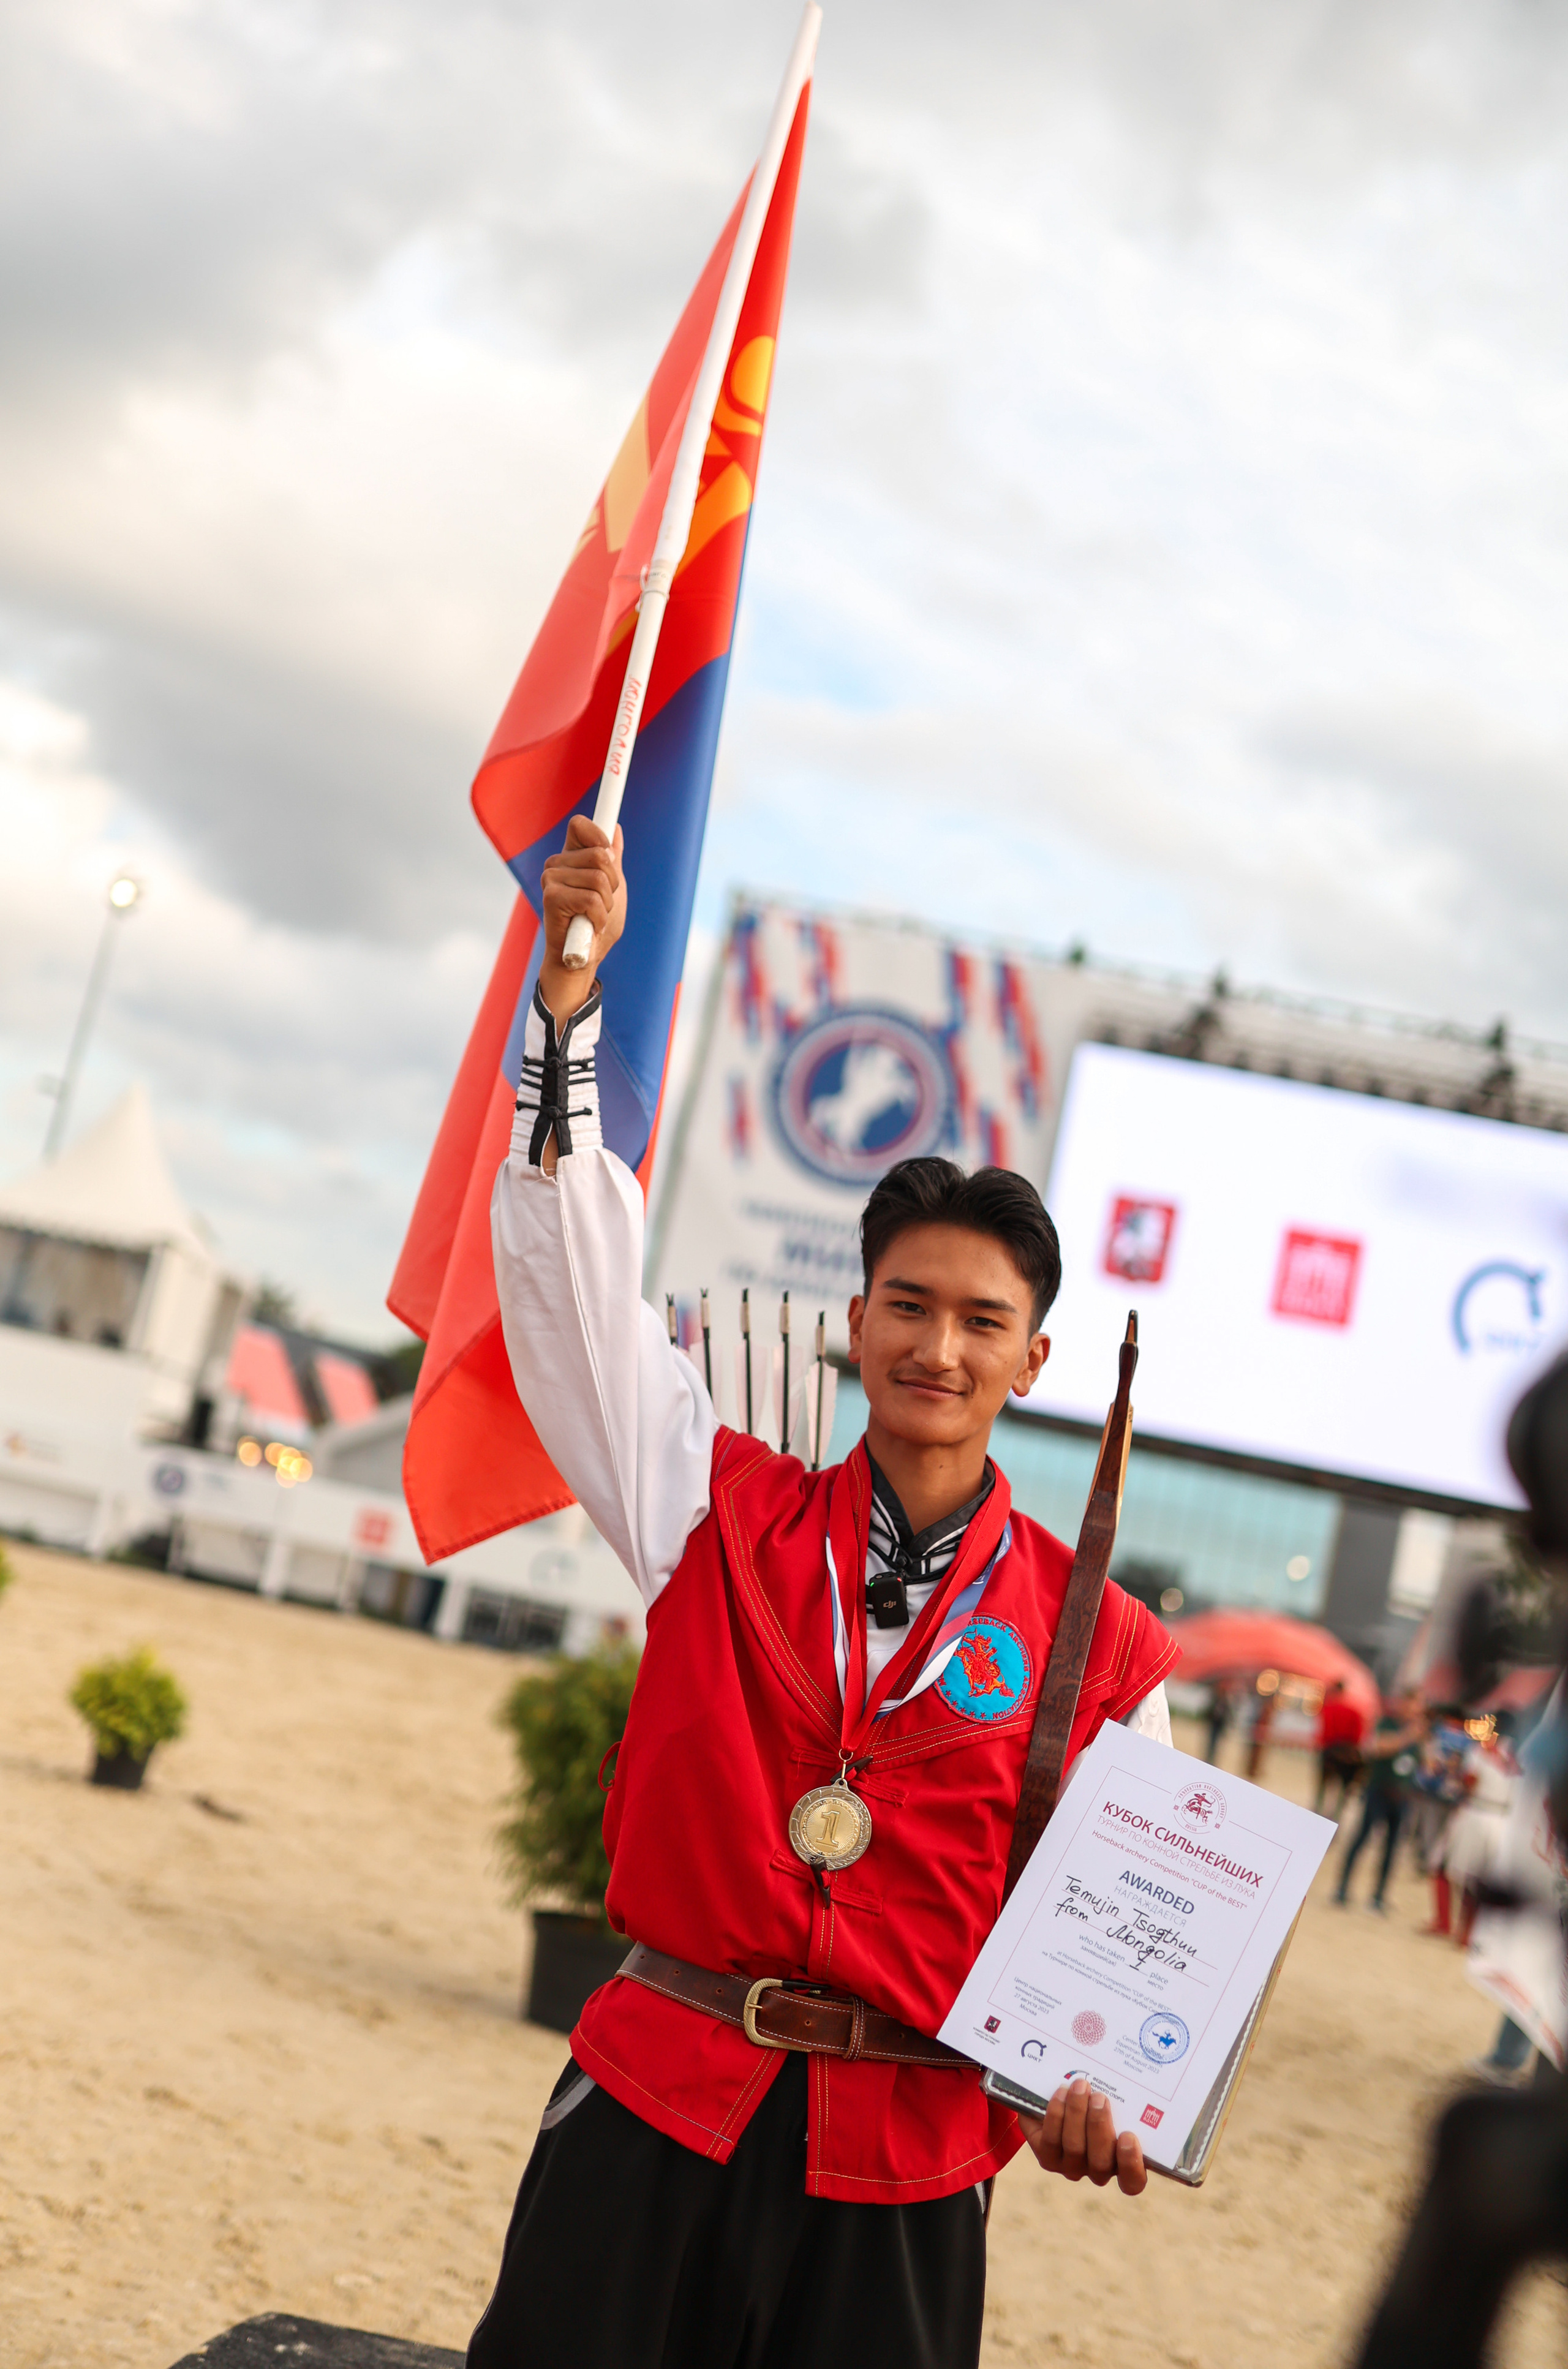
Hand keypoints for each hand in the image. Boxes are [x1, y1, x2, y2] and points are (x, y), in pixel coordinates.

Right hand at [538, 816, 626, 1024]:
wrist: (582, 958)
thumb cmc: (596, 925)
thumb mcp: (613, 889)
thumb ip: (612, 859)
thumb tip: (616, 828)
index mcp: (571, 856)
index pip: (581, 825)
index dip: (599, 832)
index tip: (610, 847)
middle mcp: (557, 862)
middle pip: (601, 853)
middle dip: (614, 882)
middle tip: (604, 902)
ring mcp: (551, 877)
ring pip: (599, 878)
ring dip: (607, 904)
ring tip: (594, 916)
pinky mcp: (550, 896)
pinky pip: (591, 898)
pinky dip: (599, 916)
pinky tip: (588, 925)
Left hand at [1016, 2078, 1146, 2195]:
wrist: (1056, 2095)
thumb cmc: (1097, 2099)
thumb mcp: (1118, 2098)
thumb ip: (1130, 2098)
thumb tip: (1160, 2073)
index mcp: (1122, 2162)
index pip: (1133, 2181)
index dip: (1131, 2164)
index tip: (1129, 2136)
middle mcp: (1097, 2169)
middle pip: (1101, 2163)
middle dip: (1099, 2126)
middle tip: (1099, 2097)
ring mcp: (1071, 2166)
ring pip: (1074, 2149)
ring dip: (1076, 2115)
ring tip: (1080, 2086)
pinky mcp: (1047, 2156)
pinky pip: (1050, 2141)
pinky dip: (1056, 2114)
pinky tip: (1061, 2092)